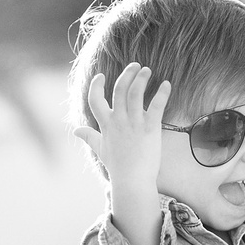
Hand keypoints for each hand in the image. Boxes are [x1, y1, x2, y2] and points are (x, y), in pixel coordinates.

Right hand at [74, 64, 166, 194]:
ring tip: (147, 70)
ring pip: (136, 93)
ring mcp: (134, 123)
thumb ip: (89, 136)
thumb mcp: (100, 149)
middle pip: (119, 90)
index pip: (95, 99)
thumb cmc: (118, 166)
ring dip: (142, 78)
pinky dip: (162, 93)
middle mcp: (118, 121)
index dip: (96, 86)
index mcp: (105, 124)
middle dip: (127, 74)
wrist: (132, 180)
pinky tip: (167, 84)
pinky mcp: (150, 128)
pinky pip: (156, 106)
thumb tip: (76, 130)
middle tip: (136, 65)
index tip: (101, 76)